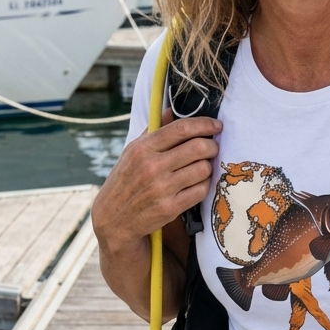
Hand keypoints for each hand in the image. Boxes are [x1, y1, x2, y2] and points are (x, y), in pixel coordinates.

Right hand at [92, 111, 220, 257]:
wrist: (113, 219)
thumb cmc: (126, 180)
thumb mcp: (133, 152)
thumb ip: (154, 131)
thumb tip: (172, 110)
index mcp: (143, 148)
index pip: (182, 129)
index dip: (205, 124)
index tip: (216, 125)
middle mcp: (152, 167)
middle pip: (198, 147)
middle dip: (212, 145)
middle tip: (212, 147)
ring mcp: (161, 189)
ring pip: (203, 169)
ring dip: (208, 166)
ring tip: (202, 166)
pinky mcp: (170, 208)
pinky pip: (201, 190)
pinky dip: (204, 185)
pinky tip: (197, 183)